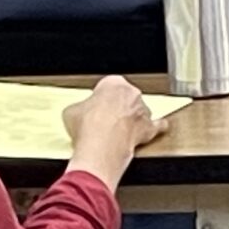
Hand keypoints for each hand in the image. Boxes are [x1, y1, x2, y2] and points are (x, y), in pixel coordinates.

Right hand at [62, 75, 164, 190]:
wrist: (101, 146)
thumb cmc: (87, 126)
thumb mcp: (71, 111)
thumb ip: (80, 107)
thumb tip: (79, 113)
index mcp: (113, 83)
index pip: (108, 85)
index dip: (100, 98)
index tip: (94, 106)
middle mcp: (132, 93)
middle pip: (125, 97)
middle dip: (116, 107)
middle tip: (103, 120)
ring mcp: (143, 110)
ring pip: (139, 111)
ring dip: (131, 119)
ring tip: (116, 132)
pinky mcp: (149, 128)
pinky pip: (157, 126)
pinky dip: (155, 128)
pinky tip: (151, 130)